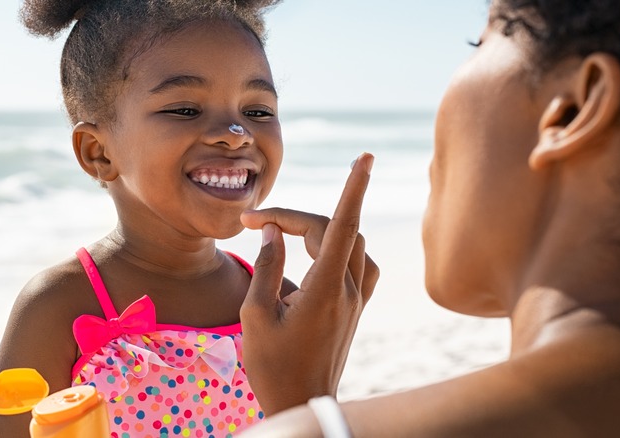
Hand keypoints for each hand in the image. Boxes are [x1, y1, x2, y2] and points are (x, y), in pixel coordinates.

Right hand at [239, 153, 378, 414]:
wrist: (303, 403)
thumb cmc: (272, 366)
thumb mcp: (255, 316)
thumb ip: (266, 267)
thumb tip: (273, 231)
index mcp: (323, 291)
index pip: (342, 226)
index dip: (353, 188)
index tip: (364, 157)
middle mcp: (347, 291)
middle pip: (335, 231)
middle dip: (297, 217)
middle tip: (257, 223)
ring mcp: (356, 300)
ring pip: (353, 244)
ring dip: (323, 229)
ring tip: (287, 235)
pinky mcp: (356, 309)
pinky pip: (360, 264)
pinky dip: (342, 248)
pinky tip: (319, 254)